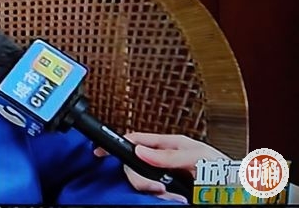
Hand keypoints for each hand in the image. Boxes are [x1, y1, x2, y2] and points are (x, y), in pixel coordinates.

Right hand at [93, 132, 227, 203]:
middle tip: (158, 188)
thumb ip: (169, 154)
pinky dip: (159, 200)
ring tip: (173, 196)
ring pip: (141, 183)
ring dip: (153, 191)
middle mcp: (164, 160)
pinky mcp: (168, 193)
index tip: (99, 151)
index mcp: (170, 144)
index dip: (116, 143)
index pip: (136, 139)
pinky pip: (151, 197)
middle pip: (133, 165)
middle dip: (140, 178)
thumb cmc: (227, 172)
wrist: (241, 193)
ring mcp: (165, 177)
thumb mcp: (198, 157)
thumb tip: (140, 149)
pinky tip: (172, 200)